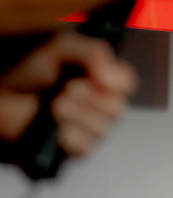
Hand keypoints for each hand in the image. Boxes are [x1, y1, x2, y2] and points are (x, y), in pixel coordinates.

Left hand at [0, 30, 137, 157]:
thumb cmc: (20, 70)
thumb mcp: (60, 47)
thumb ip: (94, 53)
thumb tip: (113, 76)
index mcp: (97, 78)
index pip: (126, 84)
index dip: (116, 83)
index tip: (97, 77)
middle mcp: (94, 104)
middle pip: (117, 109)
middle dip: (90, 100)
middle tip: (65, 90)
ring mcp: (82, 128)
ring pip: (102, 130)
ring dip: (76, 118)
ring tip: (53, 107)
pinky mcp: (67, 150)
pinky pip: (85, 149)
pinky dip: (70, 138)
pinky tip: (54, 128)